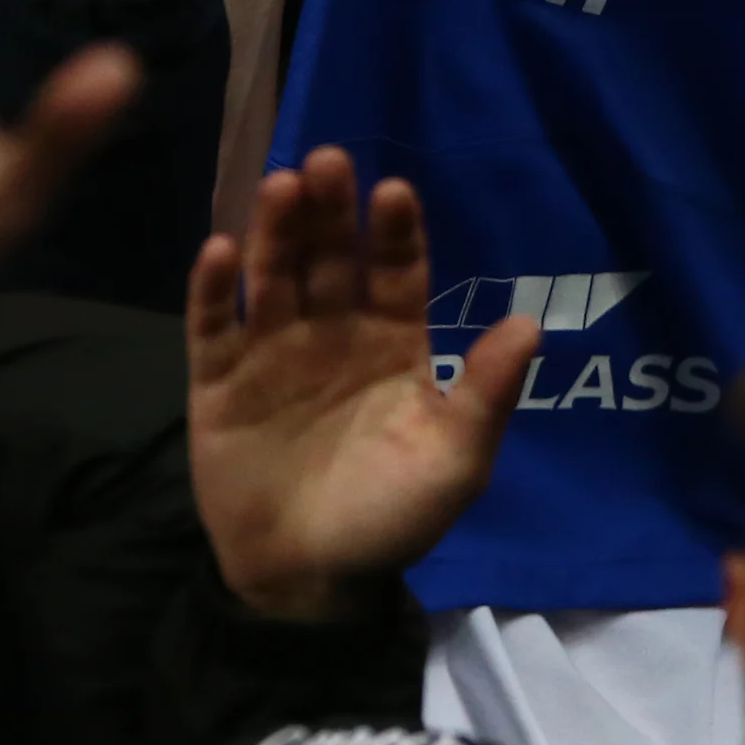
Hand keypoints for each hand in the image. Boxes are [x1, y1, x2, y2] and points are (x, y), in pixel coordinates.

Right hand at [186, 146, 538, 618]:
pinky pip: (215, 325)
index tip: (394, 192)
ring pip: (273, 276)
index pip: (396, 271)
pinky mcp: (218, 380)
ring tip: (280, 187)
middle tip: (328, 163)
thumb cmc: (391, 518)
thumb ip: (487, 395)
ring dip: (275, 231)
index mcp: (393, 342)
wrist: (308, 581)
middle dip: (329, 211)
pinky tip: (219, 250)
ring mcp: (272, 350)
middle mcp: (333, 331)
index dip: (394, 233)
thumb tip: (530, 324)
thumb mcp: (454, 462)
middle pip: (329, 257)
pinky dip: (214, 288)